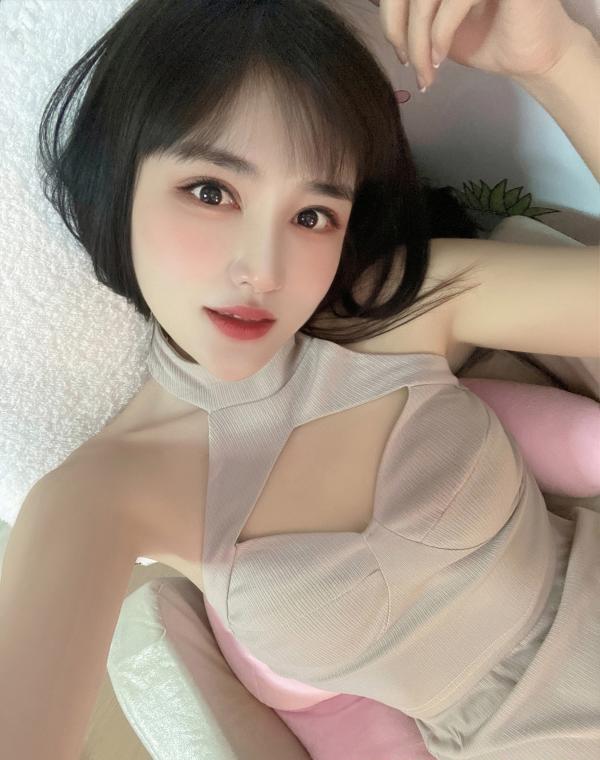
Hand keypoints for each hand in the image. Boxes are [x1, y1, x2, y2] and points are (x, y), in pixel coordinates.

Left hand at [375, 0, 584, 91]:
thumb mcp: (436, 26)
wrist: (531, 58)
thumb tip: (378, 10)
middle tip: (409, 65)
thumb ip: (412, 14)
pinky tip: (441, 57)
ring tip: (426, 70)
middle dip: (400, 31)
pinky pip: (454, 1)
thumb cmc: (487, 40)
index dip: (391, 19)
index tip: (401, 53)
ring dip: (419, 41)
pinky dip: (440, 34)